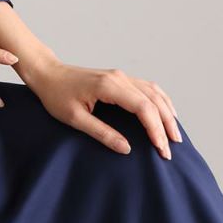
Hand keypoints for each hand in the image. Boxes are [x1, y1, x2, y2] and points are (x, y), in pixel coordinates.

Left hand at [17, 57, 181, 157]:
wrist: (47, 74)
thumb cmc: (56, 96)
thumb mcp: (75, 119)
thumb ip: (102, 133)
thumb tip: (126, 149)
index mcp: (109, 86)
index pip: (143, 108)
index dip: (155, 129)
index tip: (161, 149)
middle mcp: (120, 78)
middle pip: (154, 100)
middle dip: (165, 125)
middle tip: (171, 148)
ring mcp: (121, 76)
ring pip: (154, 92)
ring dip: (167, 113)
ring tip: (174, 134)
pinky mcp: (120, 78)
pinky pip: (148, 88)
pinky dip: (160, 101)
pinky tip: (166, 112)